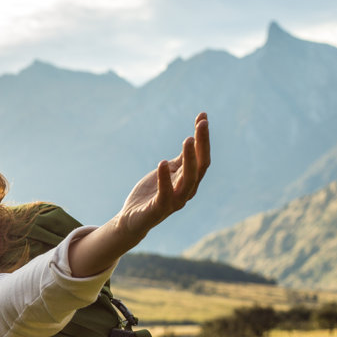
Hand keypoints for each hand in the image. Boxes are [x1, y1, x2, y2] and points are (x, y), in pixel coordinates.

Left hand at [112, 112, 210, 244]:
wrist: (132, 220)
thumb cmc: (151, 194)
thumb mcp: (167, 173)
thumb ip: (180, 160)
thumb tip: (193, 139)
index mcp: (190, 181)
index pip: (202, 158)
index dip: (204, 138)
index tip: (203, 117)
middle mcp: (187, 192)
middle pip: (200, 166)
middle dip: (202, 144)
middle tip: (202, 124)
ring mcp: (174, 202)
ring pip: (188, 179)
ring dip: (189, 159)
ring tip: (187, 140)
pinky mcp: (158, 209)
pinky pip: (165, 193)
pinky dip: (164, 178)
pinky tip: (162, 163)